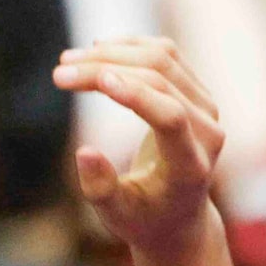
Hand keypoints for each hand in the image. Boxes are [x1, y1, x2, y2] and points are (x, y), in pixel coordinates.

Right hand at [57, 36, 226, 256]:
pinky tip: (96, 50)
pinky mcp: (197, 92)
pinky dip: (128, 47)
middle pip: (159, 80)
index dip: (136, 94)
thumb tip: (84, 150)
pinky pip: (165, 54)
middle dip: (104, 70)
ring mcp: (206, 107)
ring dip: (112, 52)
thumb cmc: (142, 218)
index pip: (171, 117)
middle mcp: (208, 131)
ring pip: (162, 59)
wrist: (178, 216)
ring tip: (67, 61)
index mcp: (190, 166)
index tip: (97, 78)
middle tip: (58, 75)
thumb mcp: (116, 216)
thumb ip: (100, 189)